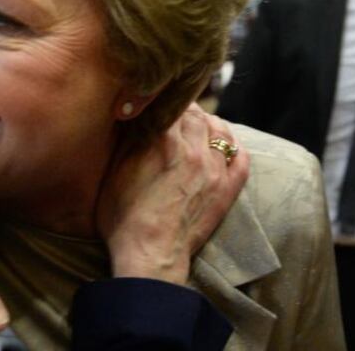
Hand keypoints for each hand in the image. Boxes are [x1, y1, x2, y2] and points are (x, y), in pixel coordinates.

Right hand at [96, 103, 249, 283]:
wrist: (151, 254)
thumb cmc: (123, 216)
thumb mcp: (114, 171)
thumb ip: (128, 139)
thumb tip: (134, 113)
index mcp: (164, 140)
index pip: (172, 104)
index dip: (165, 99)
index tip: (160, 99)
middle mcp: (194, 149)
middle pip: (197, 114)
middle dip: (187, 109)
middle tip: (177, 110)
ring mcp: (215, 170)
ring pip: (221, 131)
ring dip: (210, 123)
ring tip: (199, 124)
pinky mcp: (227, 190)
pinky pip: (241, 158)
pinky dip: (234, 146)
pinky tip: (225, 144)